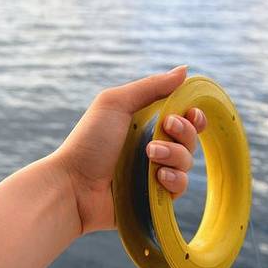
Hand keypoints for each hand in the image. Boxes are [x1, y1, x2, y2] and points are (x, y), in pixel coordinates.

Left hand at [54, 66, 206, 234]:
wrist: (74, 186)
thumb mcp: (116, 104)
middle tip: (167, 126)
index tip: (190, 113)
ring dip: (174, 155)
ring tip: (150, 154)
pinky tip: (157, 176)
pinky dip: (173, 179)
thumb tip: (185, 70)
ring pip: (186, 162)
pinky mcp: (155, 197)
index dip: (193, 116)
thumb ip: (151, 87)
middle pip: (190, 138)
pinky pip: (179, 187)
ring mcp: (154, 173)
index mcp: (145, 123)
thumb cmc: (89, 142)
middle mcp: (153, 146)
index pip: (183, 117)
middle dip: (184, 132)